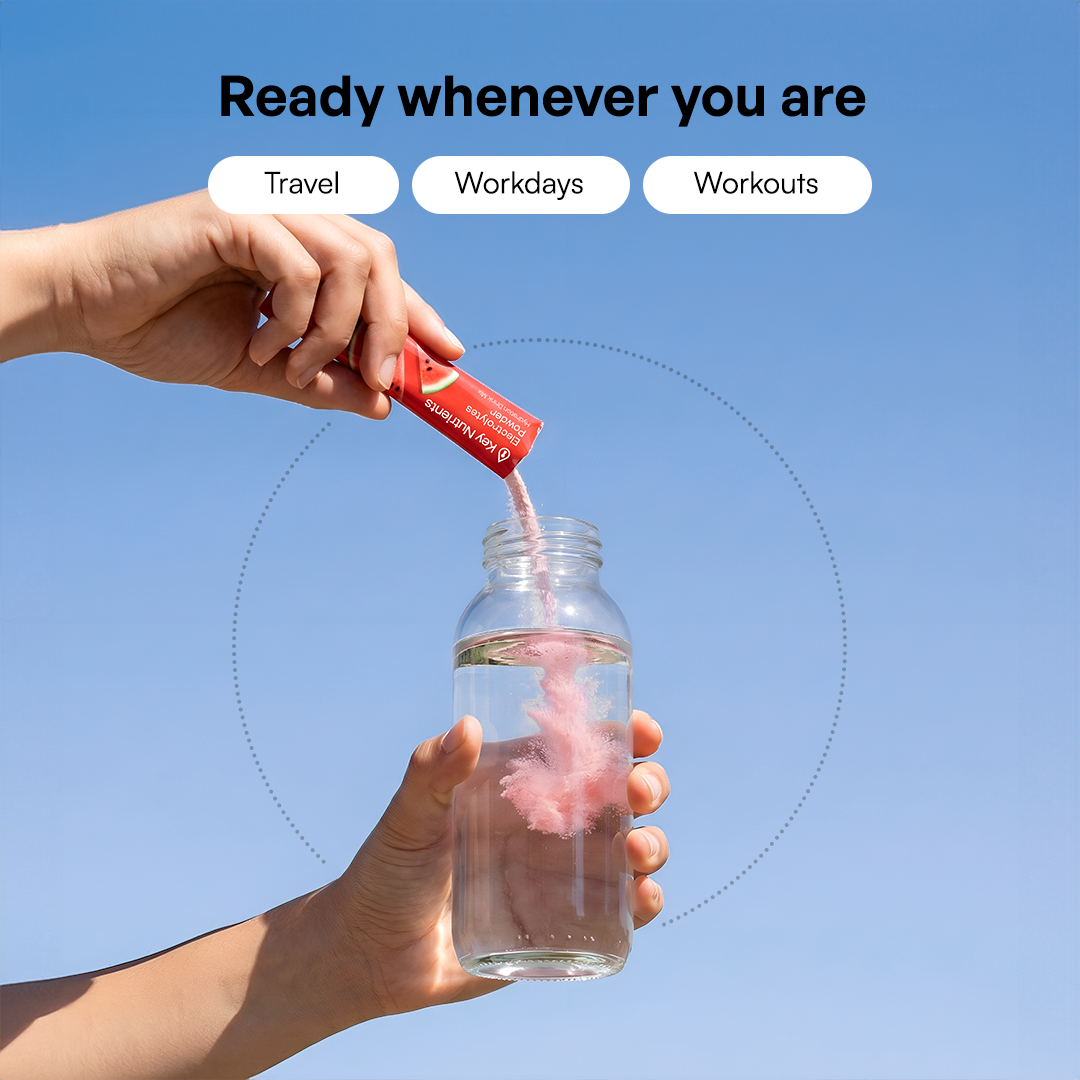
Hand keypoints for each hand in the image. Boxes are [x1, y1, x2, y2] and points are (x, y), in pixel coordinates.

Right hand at [0, 191, 463, 417]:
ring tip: (297, 369)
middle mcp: (293, 221)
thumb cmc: (166, 329)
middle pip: (382, 259)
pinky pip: (299, 265)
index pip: (382, 274)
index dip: (422, 314)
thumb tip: (383, 404)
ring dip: (337, 330)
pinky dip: (294, 317)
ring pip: (351, 259)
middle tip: (382, 382)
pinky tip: (261, 345)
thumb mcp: (264, 368)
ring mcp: (265, 211)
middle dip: (394, 327)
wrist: (89, 313)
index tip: (452, 356)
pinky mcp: (234, 215)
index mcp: (302, 250)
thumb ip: (322, 381)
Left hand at [314, 710, 668, 1020]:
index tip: (643, 733)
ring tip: (638, 853)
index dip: (622, 736)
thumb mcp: (406, 819)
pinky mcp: (559, 926)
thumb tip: (466, 728)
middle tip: (640, 793)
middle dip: (647, 787)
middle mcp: (546, 828)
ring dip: (651, 844)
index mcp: (519, 788)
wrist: (367, 956)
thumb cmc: (383, 873)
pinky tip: (643, 899)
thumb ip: (429, 774)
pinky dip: (643, 902)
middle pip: (619, 797)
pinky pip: (617, 912)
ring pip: (628, 851)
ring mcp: (557, 878)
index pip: (581, 750)